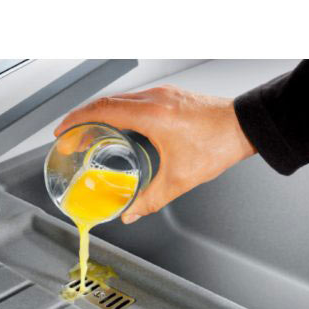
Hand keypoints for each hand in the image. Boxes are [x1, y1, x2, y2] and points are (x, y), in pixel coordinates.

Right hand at [54, 85, 255, 223]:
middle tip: (71, 136)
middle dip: (83, 118)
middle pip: (106, 102)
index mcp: (152, 114)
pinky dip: (118, 110)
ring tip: (90, 131)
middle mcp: (154, 98)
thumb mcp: (180, 179)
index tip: (63, 131)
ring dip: (101, 113)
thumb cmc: (218, 144)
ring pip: (120, 98)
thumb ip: (150, 199)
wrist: (245, 126)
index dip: (77, 120)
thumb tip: (131, 213)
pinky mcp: (170, 96)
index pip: (102, 110)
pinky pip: (134, 98)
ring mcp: (162, 94)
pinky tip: (118, 125)